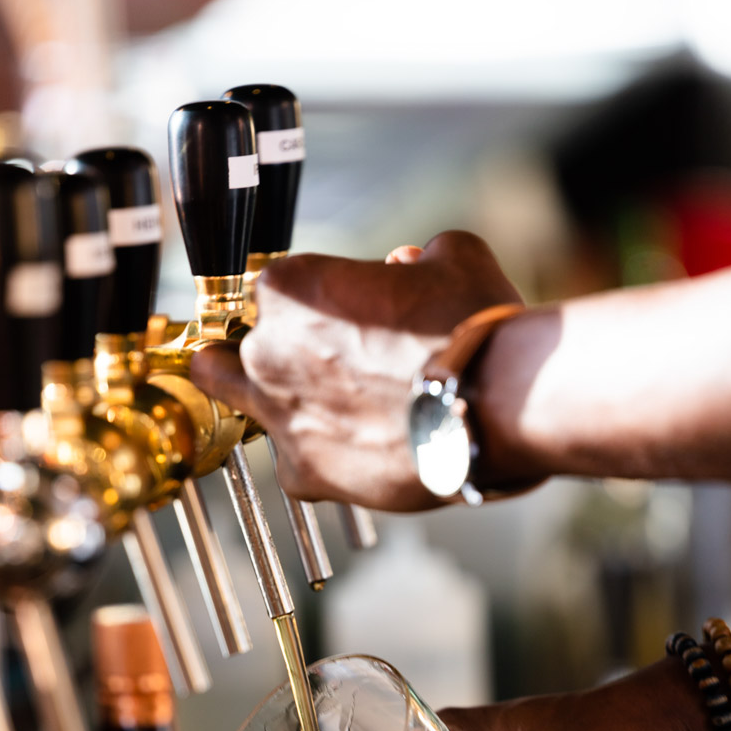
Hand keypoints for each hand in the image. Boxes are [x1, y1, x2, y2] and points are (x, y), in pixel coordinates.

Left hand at [190, 230, 520, 510]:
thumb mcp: (451, 258)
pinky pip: (291, 461)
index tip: (331, 311)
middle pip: (236, 347)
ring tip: (319, 405)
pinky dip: (315, 455)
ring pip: (242, 406)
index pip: (272, 289)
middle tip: (306, 358)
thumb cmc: (469, 325)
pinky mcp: (304, 473)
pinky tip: (350, 448)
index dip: (304, 299)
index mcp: (288, 289)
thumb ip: (418, 259)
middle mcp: (265, 353)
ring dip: (274, 401)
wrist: (495, 404)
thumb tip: (409, 267)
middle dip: (268, 350)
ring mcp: (279, 417)